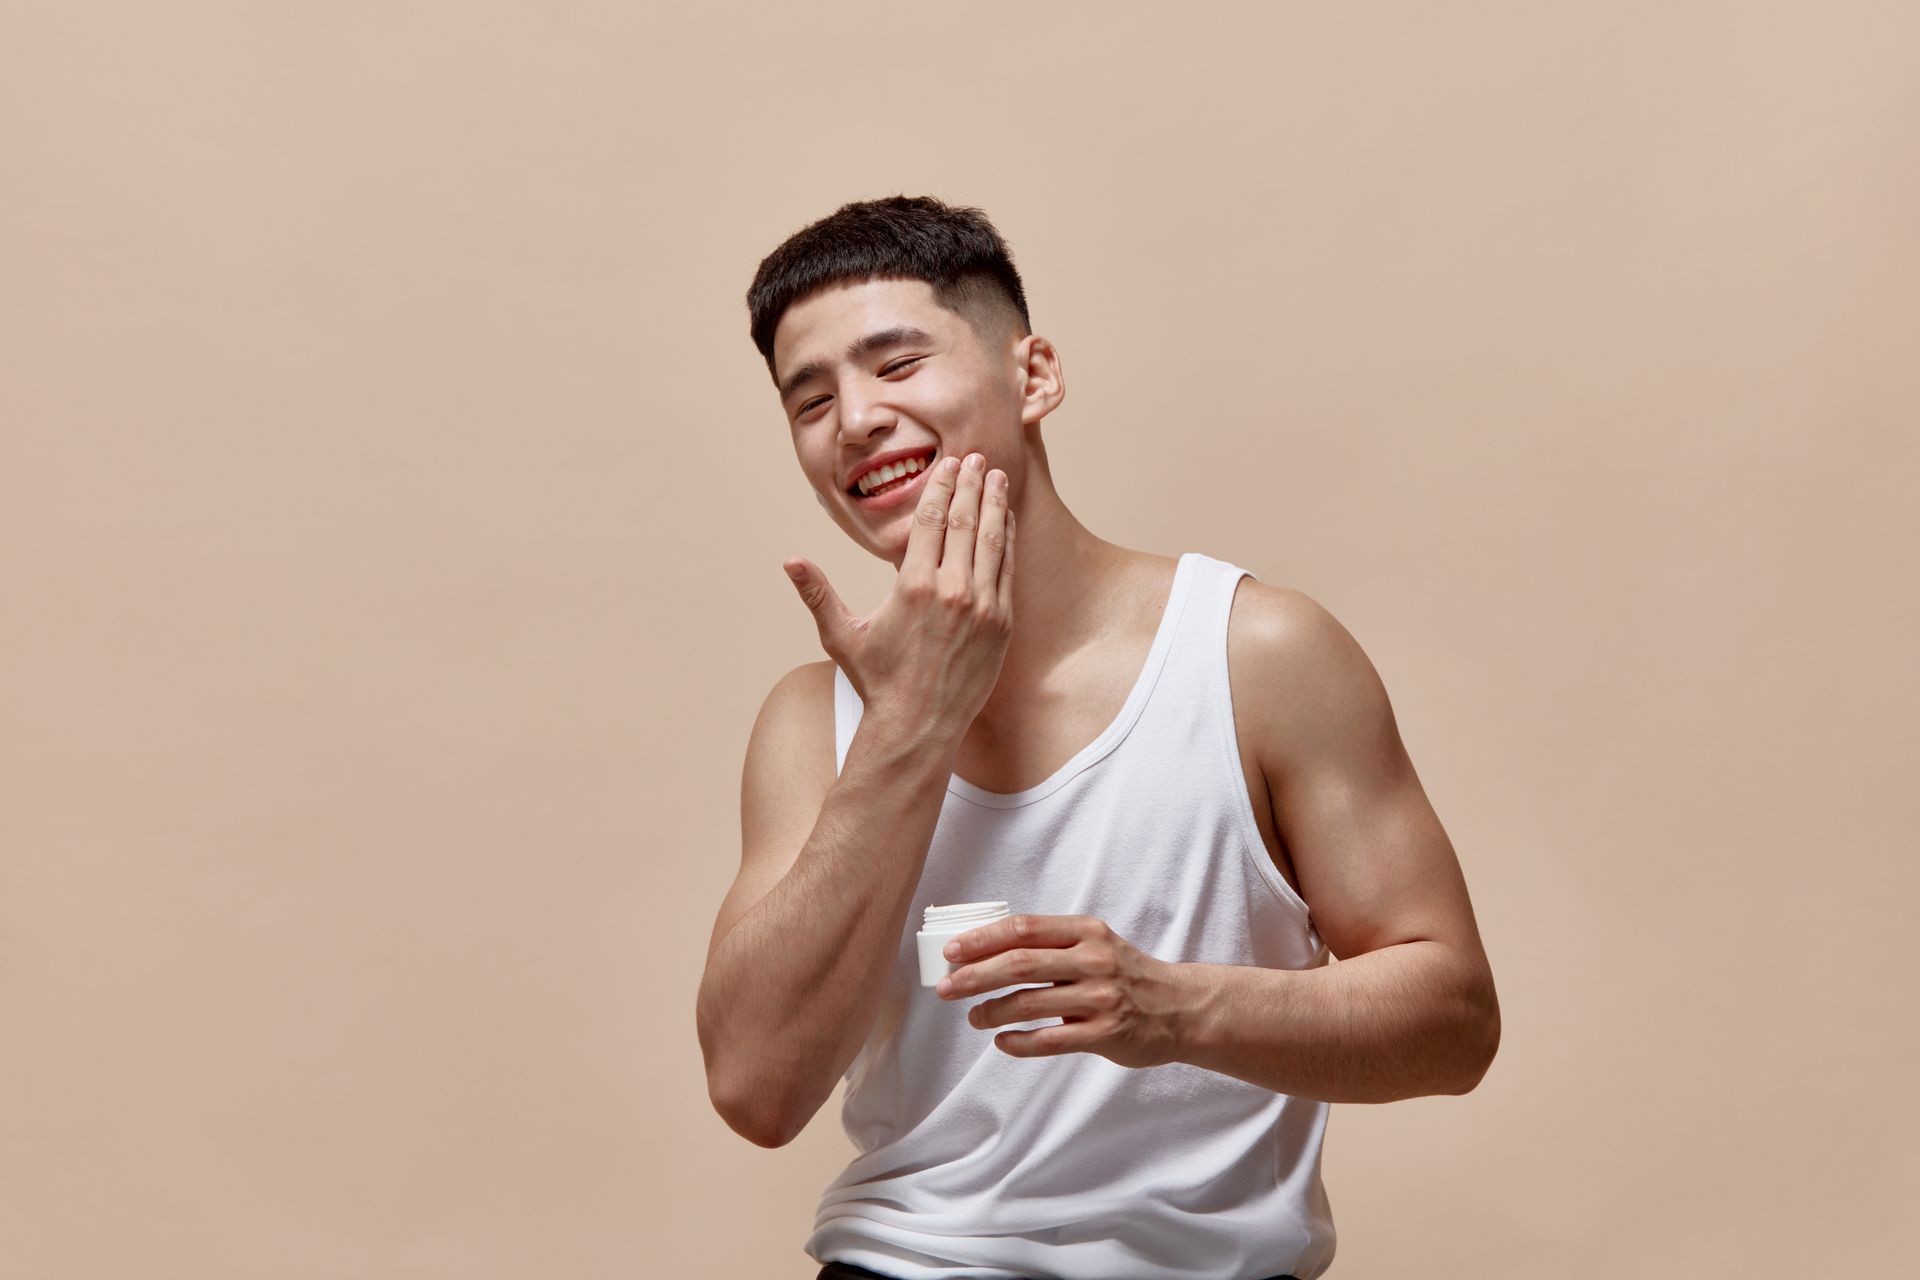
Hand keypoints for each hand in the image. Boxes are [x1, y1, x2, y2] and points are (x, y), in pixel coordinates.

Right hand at [783, 452, 1013, 736]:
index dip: (941, 486)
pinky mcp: (1002, 624)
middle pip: (963, 521)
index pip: (930, 520)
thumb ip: (818, 594)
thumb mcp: (843, 635)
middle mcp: (951, 591)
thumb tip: (789, 561)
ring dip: (993, 504)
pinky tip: (1005, 521)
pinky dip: (1006, 541)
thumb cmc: (878, 680)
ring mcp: (982, 607)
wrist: (919, 726)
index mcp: (912, 586)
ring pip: (991, 541)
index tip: (949, 464)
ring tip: (996, 478)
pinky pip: (1006, 571)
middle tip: (976, 458)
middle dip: (970, 485)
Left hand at [935, 914, 1186, 1068]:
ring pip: (1030, 1003)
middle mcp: (1093, 960)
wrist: (1179, 1008)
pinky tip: (1002, 1041)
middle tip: (946, 987)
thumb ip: (1052, 943)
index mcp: (1086, 931)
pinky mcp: (1105, 1034)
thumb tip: (986, 949)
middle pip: (1020, 964)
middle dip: (975, 975)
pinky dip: (1019, 1042)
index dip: (982, 939)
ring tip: (973, 1017)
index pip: (1024, 928)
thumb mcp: (1095, 943)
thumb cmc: (1126, 975)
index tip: (951, 951)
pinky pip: (1050, 1040)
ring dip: (991, 1011)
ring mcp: (1100, 998)